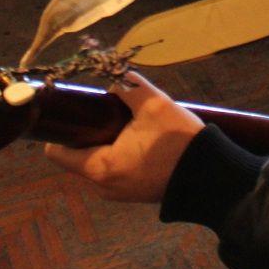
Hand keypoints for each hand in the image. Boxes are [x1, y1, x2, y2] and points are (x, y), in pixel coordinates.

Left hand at [44, 73, 202, 202]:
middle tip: (109, 109)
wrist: (211, 177)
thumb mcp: (154, 105)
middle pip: (79, 153)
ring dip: (108, 140)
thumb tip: (114, 76)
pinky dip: (121, 152)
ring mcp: (119, 192)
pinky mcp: (135, 192)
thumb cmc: (179, 143)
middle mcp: (103, 186)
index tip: (76, 109)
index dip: (63, 127)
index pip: (57, 152)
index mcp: (100, 167)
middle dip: (91, 130)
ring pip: (99, 159)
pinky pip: (116, 167)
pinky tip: (141, 137)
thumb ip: (129, 86)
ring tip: (130, 122)